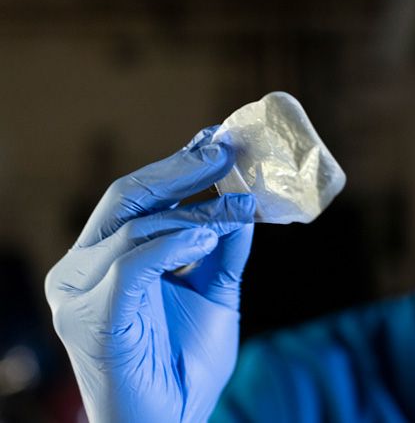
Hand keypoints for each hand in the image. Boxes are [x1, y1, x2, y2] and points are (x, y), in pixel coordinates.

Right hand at [46, 127, 255, 422]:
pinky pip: (134, 263)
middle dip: (180, 169)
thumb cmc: (185, 363)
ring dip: (193, 212)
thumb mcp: (214, 291)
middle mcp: (80, 269)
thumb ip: (224, 247)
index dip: (175, 165)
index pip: (136, 198)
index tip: (215, 141)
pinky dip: (175, 243)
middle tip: (224, 150)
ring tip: (237, 206)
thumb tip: (243, 202)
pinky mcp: (91, 317)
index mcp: (104, 259)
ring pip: (135, 226)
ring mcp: (79, 293)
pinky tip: (210, 236)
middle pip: (127, 198)